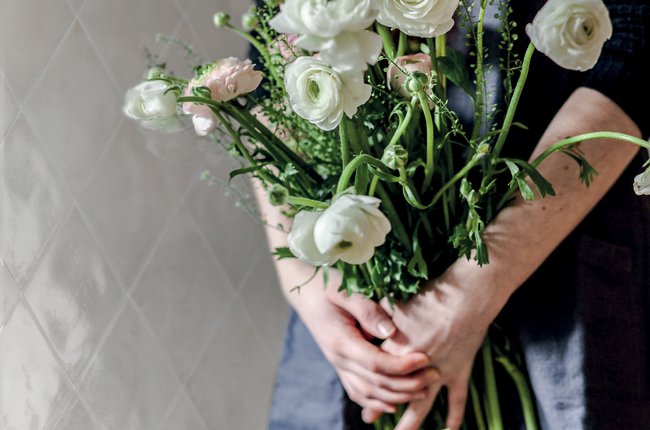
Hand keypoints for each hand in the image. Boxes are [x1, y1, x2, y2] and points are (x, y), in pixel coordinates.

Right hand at [294, 281, 440, 412]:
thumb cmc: (325, 286)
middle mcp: (338, 359)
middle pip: (375, 383)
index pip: (375, 363)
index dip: (402, 365)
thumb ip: (367, 310)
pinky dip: (376, 402)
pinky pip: (358, 392)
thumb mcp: (345, 291)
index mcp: (340, 341)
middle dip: (407, 384)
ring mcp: (338, 365)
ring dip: (397, 397)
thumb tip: (390, 331)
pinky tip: (394, 404)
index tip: (426, 358)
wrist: (304, 292)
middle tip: (434, 375)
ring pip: (368, 393)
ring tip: (424, 391)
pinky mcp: (341, 366)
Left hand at [363, 259, 508, 428]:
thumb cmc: (430, 295)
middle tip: (369, 419)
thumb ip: (379, 316)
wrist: (466, 297)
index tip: (357, 395)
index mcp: (396, 349)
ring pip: (421, 406)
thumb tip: (365, 320)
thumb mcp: (398, 303)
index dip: (365, 386)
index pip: (376, 372)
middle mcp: (414, 367)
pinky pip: (457, 401)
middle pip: (394, 394)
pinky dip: (454, 417)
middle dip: (380, 408)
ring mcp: (439, 373)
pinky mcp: (459, 372)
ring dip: (409, 423)